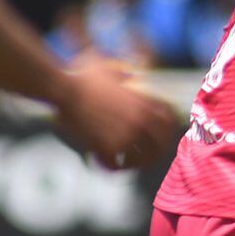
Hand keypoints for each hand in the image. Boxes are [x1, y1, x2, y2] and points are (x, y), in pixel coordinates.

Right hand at [55, 58, 179, 169]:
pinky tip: (106, 164)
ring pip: (139, 160)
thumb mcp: (112, 68)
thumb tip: (130, 72)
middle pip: (160, 146)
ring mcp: (123, 136)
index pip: (169, 120)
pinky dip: (110, 167)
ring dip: (133, 162)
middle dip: (156, 153)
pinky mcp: (105, 147)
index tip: (166, 137)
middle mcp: (138, 121)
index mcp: (142, 103)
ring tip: (124, 163)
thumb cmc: (83, 75)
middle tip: (148, 158)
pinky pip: (114, 165)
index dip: (170, 130)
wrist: (64, 88)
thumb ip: (126, 73)